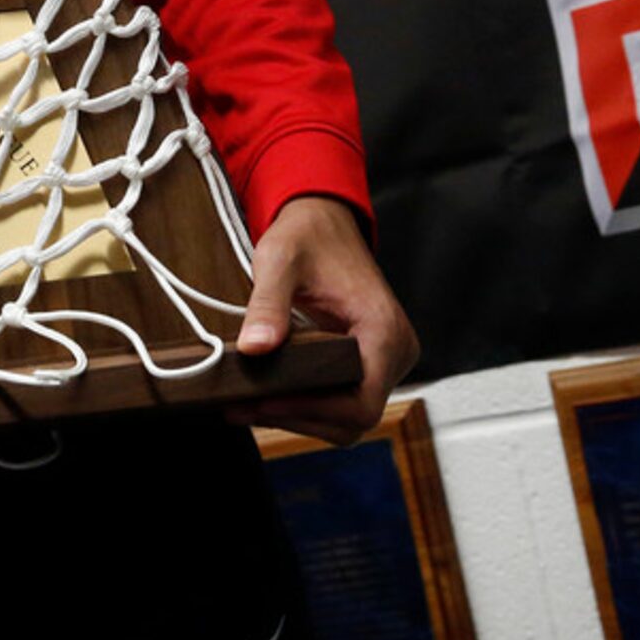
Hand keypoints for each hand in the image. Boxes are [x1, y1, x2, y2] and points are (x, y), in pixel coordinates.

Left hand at [231, 194, 418, 445]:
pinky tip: (270, 395)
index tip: (267, 401)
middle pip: (353, 417)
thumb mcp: (280, 262)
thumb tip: (255, 347)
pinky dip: (308, 403)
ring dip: (299, 415)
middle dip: (298, 416)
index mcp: (384, 330)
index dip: (313, 411)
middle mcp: (395, 351)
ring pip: (347, 415)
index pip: (361, 403)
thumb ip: (268, 304)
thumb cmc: (309, 236)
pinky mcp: (370, 363)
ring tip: (249, 403)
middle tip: (244, 406)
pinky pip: (343, 398)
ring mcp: (385, 360)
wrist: (324, 222)